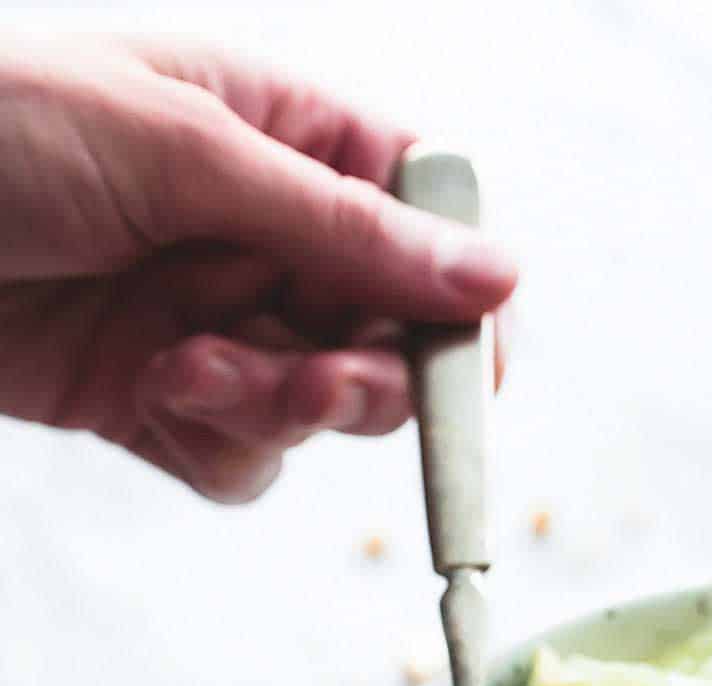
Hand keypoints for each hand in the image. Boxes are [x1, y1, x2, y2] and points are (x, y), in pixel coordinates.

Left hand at [0, 36, 515, 499]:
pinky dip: (213, 444)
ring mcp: (215, 320)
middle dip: (359, 375)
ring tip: (180, 370)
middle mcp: (264, 232)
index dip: (457, 302)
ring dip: (268, 407)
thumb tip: (496, 274)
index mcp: (285, 133)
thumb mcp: (183, 152)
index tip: (462, 370)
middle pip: (390, 336)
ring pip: (319, 408)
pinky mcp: (160, 397)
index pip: (427, 222)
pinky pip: (243, 457)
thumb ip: (345, 226)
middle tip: (309, 382)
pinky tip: (146, 396)